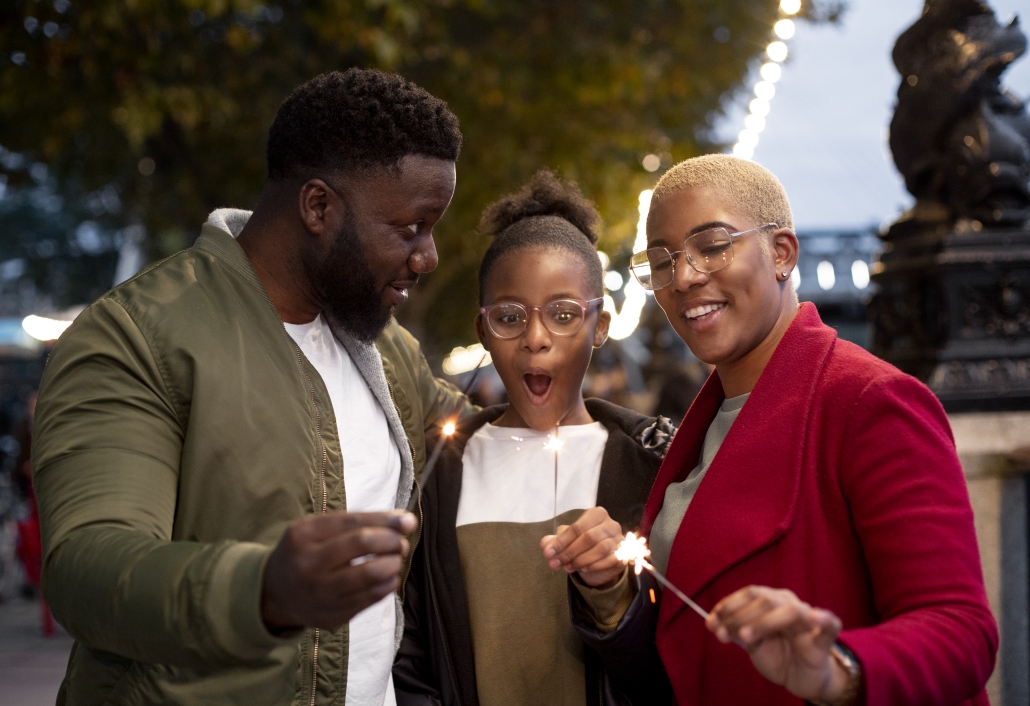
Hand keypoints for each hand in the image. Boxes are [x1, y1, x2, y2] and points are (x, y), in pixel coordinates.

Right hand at [261, 510, 416, 630]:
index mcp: (303, 535)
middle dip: (391, 541)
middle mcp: (309, 564)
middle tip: (401, 543)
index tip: (409, 521)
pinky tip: (388, 577)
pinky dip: (387, 584)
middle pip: (362, 545)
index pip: (353, 524)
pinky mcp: (332, 616)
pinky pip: (371, 598)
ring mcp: (319, 594)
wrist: (274, 594)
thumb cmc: (305, 552)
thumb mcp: (316, 529)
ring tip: (395, 559)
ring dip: (393, 564)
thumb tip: (405, 520)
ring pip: (371, 575)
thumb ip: (358, 522)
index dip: (386, 521)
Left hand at [540, 506, 624, 587]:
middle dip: (569, 552)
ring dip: (581, 560)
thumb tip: (546, 545)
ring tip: (568, 567)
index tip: (548, 553)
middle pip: (589, 537)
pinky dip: (594, 565)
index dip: (561, 541)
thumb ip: (554, 541)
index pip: (577, 527)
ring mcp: (619, 539)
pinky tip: (583, 569)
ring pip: (600, 549)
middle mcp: (611, 524)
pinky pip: (610, 560)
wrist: (601, 563)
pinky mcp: (623, 555)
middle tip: (556, 563)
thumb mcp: (567, 541)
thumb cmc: (583, 546)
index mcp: (596, 514)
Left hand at [706, 586, 848, 702]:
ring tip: (744, 637)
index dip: (729, 605)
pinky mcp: (823, 641)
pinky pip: (830, 625)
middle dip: (739, 616)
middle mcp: (790, 605)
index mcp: (772, 602)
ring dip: (764, 622)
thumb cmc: (778, 654)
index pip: (750, 594)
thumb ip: (734, 632)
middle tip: (722, 633)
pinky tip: (814, 617)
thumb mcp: (752, 643)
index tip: (711, 622)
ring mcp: (808, 622)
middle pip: (766, 600)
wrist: (802, 677)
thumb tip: (712, 624)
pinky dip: (824, 619)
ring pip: (790, 612)